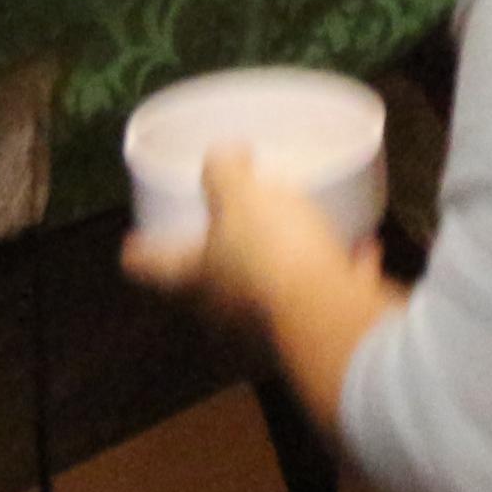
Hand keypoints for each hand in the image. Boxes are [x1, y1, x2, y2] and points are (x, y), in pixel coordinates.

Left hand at [122, 147, 396, 349]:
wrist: (331, 317)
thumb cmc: (270, 253)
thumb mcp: (240, 197)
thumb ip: (224, 174)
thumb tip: (221, 156)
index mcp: (198, 282)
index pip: (155, 268)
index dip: (141, 255)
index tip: (129, 247)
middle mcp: (229, 315)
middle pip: (211, 292)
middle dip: (215, 270)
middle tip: (218, 240)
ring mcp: (275, 332)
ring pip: (271, 298)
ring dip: (282, 273)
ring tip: (295, 238)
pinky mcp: (322, 335)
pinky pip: (328, 296)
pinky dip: (339, 272)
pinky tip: (362, 247)